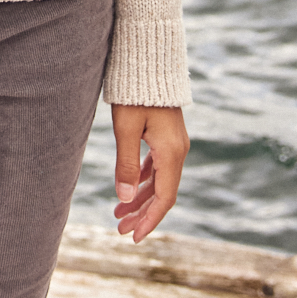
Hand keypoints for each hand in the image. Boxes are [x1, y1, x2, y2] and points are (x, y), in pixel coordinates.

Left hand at [110, 104, 186, 241]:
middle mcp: (178, 150)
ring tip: (118, 212)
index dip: (149, 220)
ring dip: (140, 197)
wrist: (149, 61)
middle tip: (120, 229)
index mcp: (171, 152)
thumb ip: (125, 163)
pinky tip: (129, 188)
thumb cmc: (134, 92)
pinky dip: (143, 180)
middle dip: (141, 213)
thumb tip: (124, 197)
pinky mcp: (166, 136)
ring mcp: (174, 143)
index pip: (164, 198)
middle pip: (162, 192)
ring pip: (159, 180)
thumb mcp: (125, 128)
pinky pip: (157, 166)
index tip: (133, 237)